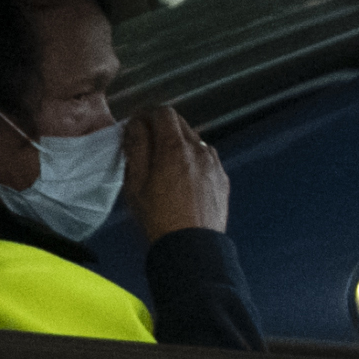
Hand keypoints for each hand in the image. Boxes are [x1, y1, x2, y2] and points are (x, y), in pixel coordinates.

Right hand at [126, 105, 226, 237]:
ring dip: (178, 143)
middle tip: (145, 142)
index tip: (136, 124)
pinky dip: (192, 158)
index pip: (163, 112)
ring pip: (195, 140)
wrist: (192, 246)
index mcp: (174, 148)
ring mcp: (214, 164)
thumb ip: (136, 148)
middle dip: (161, 126)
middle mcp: (199, 151)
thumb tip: (135, 126)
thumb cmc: (158, 217)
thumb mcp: (135, 182)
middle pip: (180, 123)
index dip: (146, 114)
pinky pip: (206, 158)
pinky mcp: (222, 179)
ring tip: (162, 163)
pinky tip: (181, 177)